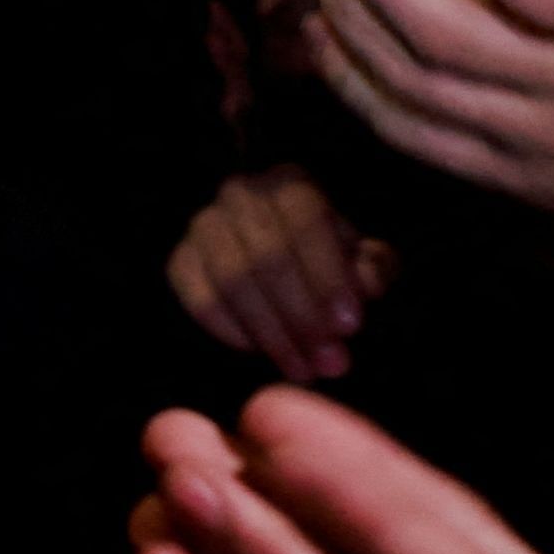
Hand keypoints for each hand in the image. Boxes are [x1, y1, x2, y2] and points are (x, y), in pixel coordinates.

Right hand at [166, 165, 394, 381]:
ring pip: (232, 282)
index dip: (329, 276)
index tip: (350, 325)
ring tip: (303, 368)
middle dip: (303, 316)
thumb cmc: (328, 262)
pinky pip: (202, 301)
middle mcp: (240, 194)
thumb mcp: (362, 261)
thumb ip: (372, 268)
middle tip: (330, 361)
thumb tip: (366, 282)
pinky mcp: (181, 262)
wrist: (283, 266)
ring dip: (272, 333)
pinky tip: (265, 353)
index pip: (307, 222)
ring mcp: (204, 226)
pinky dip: (234, 333)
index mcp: (291, 185)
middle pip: (267, 257)